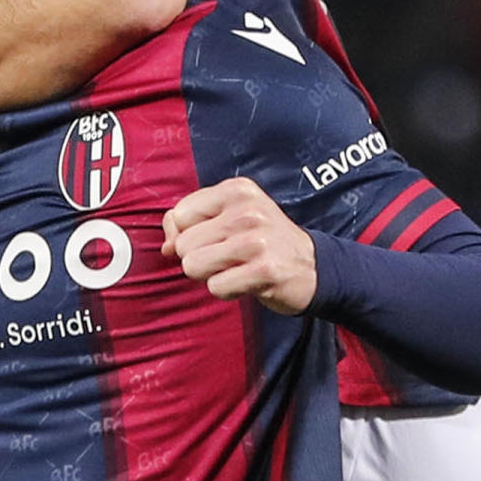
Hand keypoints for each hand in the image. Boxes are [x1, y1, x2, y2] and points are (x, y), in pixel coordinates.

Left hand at [162, 177, 315, 313]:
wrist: (313, 266)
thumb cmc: (261, 241)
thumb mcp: (229, 217)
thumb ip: (188, 223)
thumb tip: (166, 246)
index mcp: (237, 190)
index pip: (179, 215)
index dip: (186, 234)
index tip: (213, 238)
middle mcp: (248, 211)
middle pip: (183, 244)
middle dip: (199, 257)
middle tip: (230, 256)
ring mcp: (257, 240)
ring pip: (193, 266)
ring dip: (210, 275)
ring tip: (236, 267)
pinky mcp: (265, 270)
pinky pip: (215, 287)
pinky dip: (226, 290)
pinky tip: (247, 281)